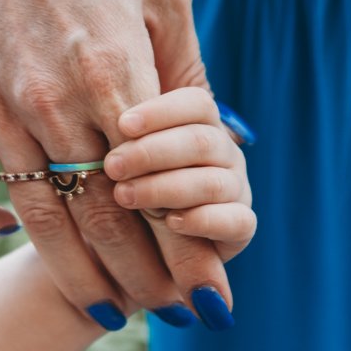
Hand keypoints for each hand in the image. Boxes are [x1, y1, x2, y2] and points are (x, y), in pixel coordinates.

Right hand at [0, 0, 231, 327]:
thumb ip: (186, 69)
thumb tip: (213, 137)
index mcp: (113, 71)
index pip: (159, 186)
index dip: (187, 247)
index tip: (210, 288)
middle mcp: (53, 99)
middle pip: (104, 216)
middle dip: (143, 276)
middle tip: (169, 313)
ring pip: (39, 216)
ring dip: (75, 272)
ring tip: (106, 309)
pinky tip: (7, 234)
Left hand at [107, 87, 256, 258]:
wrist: (140, 245)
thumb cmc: (128, 185)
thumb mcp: (122, 155)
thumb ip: (124, 134)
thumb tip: (109, 117)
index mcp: (201, 125)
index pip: (196, 104)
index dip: (161, 112)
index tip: (121, 124)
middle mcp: (225, 153)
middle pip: (201, 141)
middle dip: (152, 153)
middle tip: (112, 166)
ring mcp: (236, 188)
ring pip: (213, 181)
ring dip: (166, 188)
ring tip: (125, 196)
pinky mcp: (241, 226)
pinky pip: (238, 221)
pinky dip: (202, 221)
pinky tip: (170, 223)